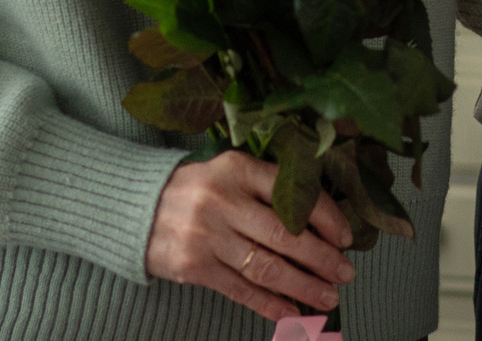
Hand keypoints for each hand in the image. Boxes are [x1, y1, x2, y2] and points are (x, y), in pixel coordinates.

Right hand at [145, 152, 356, 322]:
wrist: (135, 208)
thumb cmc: (196, 190)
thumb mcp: (228, 172)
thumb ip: (266, 188)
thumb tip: (321, 224)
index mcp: (236, 168)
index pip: (291, 193)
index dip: (325, 218)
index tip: (345, 237)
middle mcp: (221, 200)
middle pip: (283, 235)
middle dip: (321, 258)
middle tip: (345, 273)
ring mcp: (206, 235)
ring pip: (266, 267)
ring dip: (303, 286)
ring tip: (328, 297)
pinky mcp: (193, 266)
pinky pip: (241, 290)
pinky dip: (270, 305)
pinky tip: (293, 312)